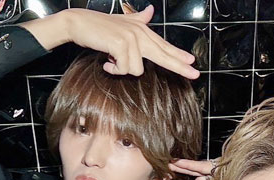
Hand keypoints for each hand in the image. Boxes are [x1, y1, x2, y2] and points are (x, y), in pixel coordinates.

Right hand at [66, 6, 198, 78]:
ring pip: (136, 70)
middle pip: (163, 54)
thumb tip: (150, 11)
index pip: (164, 45)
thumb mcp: (123, 22)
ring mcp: (132, 38)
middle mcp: (140, 33)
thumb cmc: (99, 27)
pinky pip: (123, 69)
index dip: (178, 55)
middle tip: (195, 74)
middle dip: (179, 66)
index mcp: (142, 30)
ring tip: (112, 60)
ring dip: (121, 69)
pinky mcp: (121, 44)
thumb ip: (139, 19)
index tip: (192, 63)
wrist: (78, 23)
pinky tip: (106, 62)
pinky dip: (113, 70)